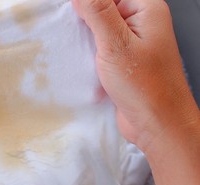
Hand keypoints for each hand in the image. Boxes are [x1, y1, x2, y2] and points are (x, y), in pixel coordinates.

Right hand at [72, 0, 198, 153]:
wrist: (156, 124)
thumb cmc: (146, 87)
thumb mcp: (116, 44)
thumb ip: (97, 12)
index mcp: (145, 9)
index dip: (88, 5)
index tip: (75, 18)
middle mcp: (140, 24)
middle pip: (102, 11)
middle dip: (85, 24)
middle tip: (79, 39)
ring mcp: (132, 45)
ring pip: (99, 33)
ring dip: (86, 43)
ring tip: (85, 55)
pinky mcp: (123, 62)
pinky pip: (101, 51)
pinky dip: (90, 56)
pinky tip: (87, 65)